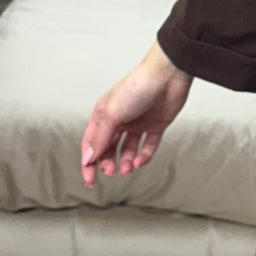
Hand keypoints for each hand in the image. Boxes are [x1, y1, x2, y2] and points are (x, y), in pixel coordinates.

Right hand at [81, 46, 192, 187]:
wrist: (167, 75)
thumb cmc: (136, 87)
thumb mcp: (112, 114)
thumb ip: (100, 138)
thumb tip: (88, 158)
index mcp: (103, 114)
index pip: (91, 143)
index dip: (89, 162)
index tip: (90, 180)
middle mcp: (119, 119)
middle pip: (109, 148)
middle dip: (109, 162)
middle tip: (112, 172)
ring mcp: (138, 123)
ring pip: (129, 149)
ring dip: (127, 161)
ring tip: (128, 168)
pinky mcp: (155, 125)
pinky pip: (148, 145)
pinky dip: (144, 155)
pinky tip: (141, 160)